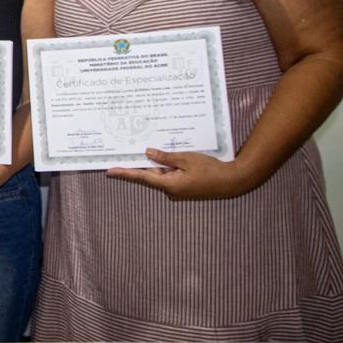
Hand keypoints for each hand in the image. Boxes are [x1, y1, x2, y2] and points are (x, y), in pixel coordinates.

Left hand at [106, 148, 256, 200]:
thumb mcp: (186, 159)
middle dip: (139, 165)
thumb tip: (148, 154)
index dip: (125, 173)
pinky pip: (170, 177)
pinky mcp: (184, 189)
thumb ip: (165, 157)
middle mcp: (171, 191)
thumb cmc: (210, 170)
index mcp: (169, 185)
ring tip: (149, 150)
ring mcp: (178, 192)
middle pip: (149, 177)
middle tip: (124, 155)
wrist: (232, 182)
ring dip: (156, 165)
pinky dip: (167, 168)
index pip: (141, 177)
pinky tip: (166, 158)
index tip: (110, 172)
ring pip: (161, 176)